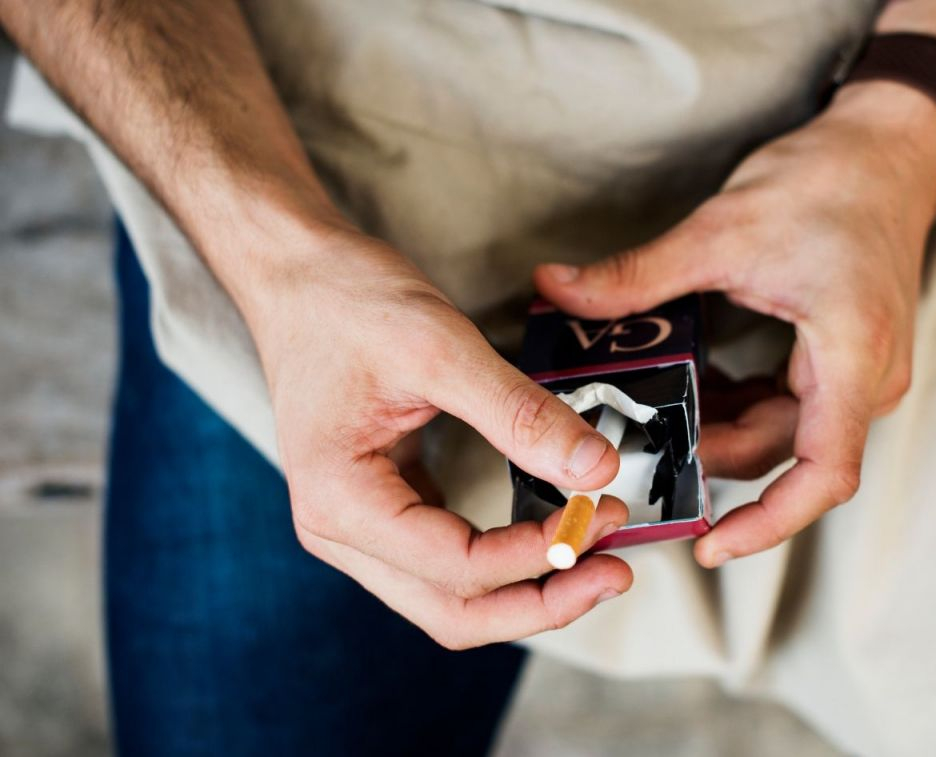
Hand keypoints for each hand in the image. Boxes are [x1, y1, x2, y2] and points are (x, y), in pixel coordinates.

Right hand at [242, 226, 632, 648]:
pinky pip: (449, 559)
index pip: (457, 568)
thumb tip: (596, 469)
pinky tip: (554, 533)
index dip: (538, 554)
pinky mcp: (384, 505)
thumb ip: (520, 413)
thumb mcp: (439, 347)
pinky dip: (505, 559)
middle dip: (540, 601)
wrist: (297, 273)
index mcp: (340, 501)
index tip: (600, 516)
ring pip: (452, 597)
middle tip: (613, 571)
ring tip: (596, 556)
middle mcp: (340, 529)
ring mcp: (358, 524)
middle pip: (453, 611)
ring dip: (527, 588)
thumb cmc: (345, 299)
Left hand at [534, 81, 935, 567]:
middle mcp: (868, 379)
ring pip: (783, 435)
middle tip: (634, 449)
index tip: (711, 545)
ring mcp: (861, 373)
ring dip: (720, 432)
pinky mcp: (845, 362)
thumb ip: (639, 275)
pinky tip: (690, 392)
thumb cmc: (828, 181)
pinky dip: (738, 407)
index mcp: (853, 356)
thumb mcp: (722, 229)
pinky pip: (789, 408)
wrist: (886, 148)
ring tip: (652, 422)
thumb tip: (554, 288)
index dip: (770, 522)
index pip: (825, 473)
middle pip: (784, 453)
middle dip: (710, 458)